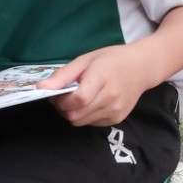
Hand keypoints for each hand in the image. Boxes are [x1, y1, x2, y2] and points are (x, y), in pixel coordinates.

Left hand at [38, 45, 152, 125]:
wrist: (142, 67)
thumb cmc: (112, 59)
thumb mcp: (86, 59)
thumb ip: (63, 75)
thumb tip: (40, 88)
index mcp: (102, 77)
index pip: (78, 99)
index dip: (62, 101)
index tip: (57, 94)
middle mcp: (111, 97)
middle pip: (76, 115)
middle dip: (63, 109)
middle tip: (64, 96)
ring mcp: (115, 110)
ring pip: (81, 122)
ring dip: (73, 113)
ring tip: (78, 98)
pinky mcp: (117, 118)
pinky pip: (92, 123)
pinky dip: (85, 115)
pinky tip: (91, 102)